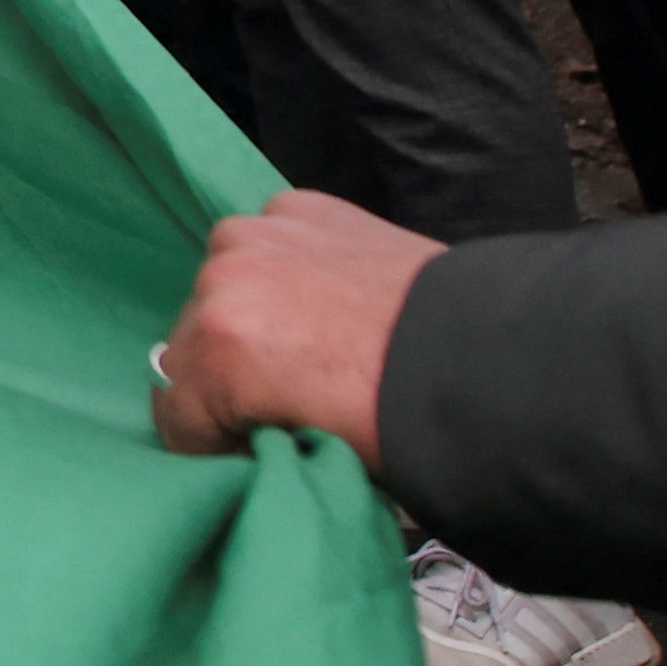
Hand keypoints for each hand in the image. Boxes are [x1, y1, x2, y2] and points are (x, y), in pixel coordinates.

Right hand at [150, 194, 432, 455]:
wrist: (491, 358)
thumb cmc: (405, 422)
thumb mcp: (308, 458)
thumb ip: (249, 446)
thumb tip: (242, 447)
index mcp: (221, 349)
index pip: (174, 414)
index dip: (214, 446)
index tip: (254, 454)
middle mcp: (224, 280)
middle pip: (192, 347)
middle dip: (230, 378)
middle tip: (291, 404)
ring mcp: (261, 234)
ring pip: (223, 287)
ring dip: (251, 315)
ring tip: (315, 345)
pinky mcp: (300, 207)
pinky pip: (266, 244)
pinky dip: (286, 269)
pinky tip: (331, 301)